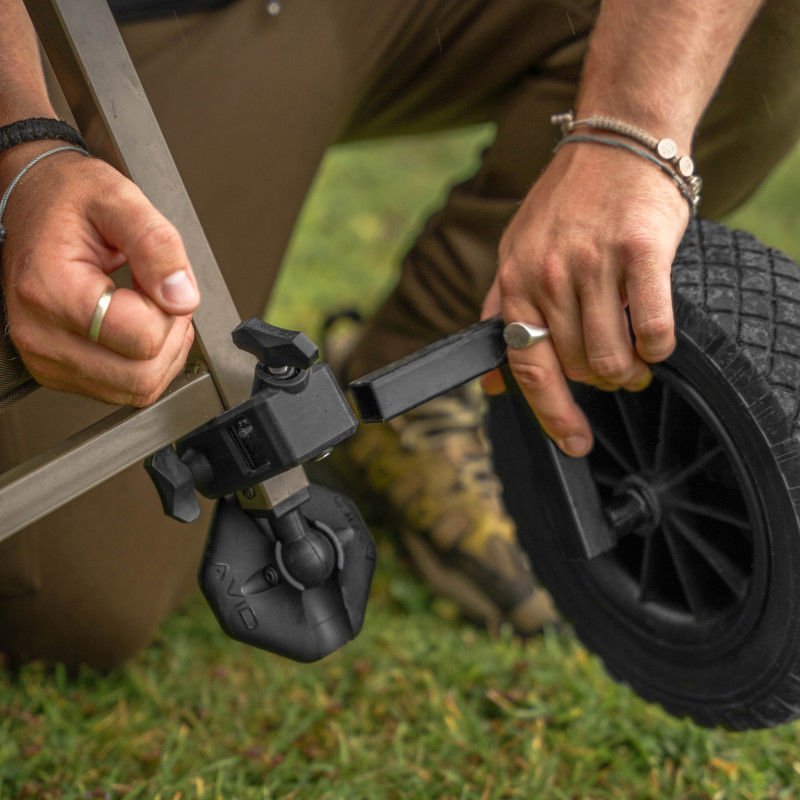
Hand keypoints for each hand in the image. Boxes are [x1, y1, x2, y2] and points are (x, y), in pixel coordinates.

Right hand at [1, 148, 199, 405]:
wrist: (32, 203)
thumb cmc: (68, 200)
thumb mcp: (120, 200)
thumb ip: (158, 246)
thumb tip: (182, 297)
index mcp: (51, 289)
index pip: (144, 339)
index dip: (170, 311)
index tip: (161, 281)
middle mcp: (41, 334)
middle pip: (142, 376)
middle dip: (170, 337)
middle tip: (162, 296)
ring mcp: (46, 359)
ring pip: (137, 390)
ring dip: (161, 353)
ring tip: (149, 308)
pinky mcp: (58, 371)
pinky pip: (123, 389)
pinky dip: (144, 363)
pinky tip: (138, 326)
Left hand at [481, 142, 689, 456]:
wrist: (614, 143)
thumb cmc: (565, 205)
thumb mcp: (514, 254)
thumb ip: (500, 316)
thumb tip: (490, 386)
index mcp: (515, 281)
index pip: (528, 367)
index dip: (552, 414)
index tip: (574, 444)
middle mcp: (550, 276)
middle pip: (579, 368)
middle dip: (601, 381)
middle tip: (616, 369)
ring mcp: (594, 264)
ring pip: (614, 357)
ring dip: (631, 371)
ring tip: (637, 359)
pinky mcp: (640, 252)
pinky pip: (654, 328)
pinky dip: (659, 347)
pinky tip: (657, 340)